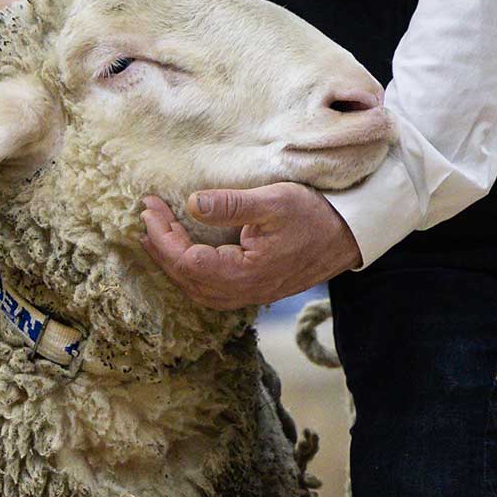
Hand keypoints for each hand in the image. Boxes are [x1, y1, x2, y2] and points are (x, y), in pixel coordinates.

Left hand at [139, 183, 362, 310]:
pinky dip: (189, 272)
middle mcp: (244, 291)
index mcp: (245, 273)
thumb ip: (231, 205)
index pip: (187, 262)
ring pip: (197, 289)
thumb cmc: (315, 216)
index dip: (163, 236)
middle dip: (161, 247)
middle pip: (187, 279)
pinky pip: (210, 289)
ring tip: (155, 235)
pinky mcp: (254, 289)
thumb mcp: (274, 202)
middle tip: (146, 215)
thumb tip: (191, 204)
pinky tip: (184, 253)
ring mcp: (250, 294)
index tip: (149, 208)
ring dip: (172, 262)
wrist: (350, 237)